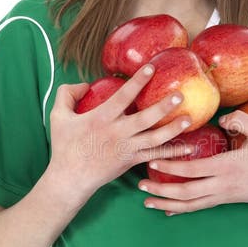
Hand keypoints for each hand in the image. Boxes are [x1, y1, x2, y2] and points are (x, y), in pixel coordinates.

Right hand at [46, 65, 195, 207]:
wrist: (70, 178)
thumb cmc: (65, 146)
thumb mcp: (58, 116)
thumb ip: (68, 94)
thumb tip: (85, 84)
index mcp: (101, 118)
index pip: (123, 97)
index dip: (138, 82)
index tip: (151, 68)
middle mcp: (117, 133)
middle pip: (145, 118)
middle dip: (163, 107)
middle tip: (180, 95)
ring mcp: (126, 148)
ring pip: (154, 139)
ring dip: (173, 129)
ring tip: (189, 118)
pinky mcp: (131, 161)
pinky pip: (155, 156)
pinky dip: (172, 153)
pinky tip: (189, 148)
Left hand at [138, 110, 247, 213]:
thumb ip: (240, 120)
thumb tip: (221, 119)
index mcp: (227, 167)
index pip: (192, 171)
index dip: (170, 168)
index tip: (152, 161)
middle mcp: (222, 185)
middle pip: (185, 193)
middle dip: (161, 190)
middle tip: (141, 183)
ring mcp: (223, 196)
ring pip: (190, 205)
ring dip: (166, 203)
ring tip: (147, 201)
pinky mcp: (225, 200)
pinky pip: (199, 207)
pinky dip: (181, 209)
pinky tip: (168, 209)